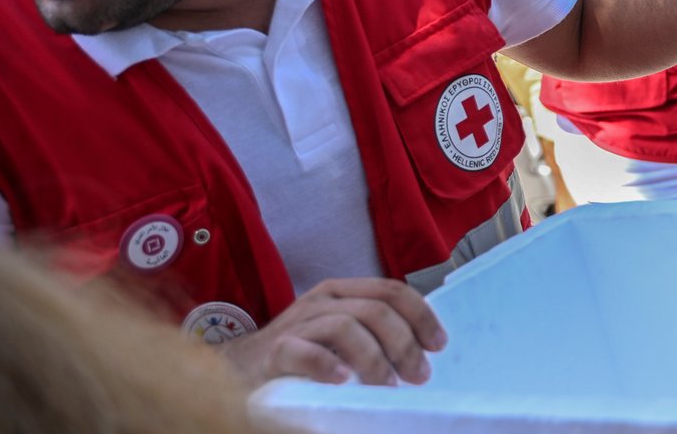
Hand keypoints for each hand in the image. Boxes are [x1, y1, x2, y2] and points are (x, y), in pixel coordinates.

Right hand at [219, 278, 445, 386]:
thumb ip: (372, 334)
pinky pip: (303, 351)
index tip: (438, 346)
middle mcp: (321, 301)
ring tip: (387, 386)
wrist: (238, 370)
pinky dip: (327, 365)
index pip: (392, 291)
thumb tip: (422, 352)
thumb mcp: (338, 335)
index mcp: (341, 292)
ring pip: (346, 326)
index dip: (421, 316)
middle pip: (376, 309)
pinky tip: (343, 382)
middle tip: (418, 375)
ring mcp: (296, 324)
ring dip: (374, 358)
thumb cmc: (299, 356)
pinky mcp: (273, 351)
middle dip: (404, 343)